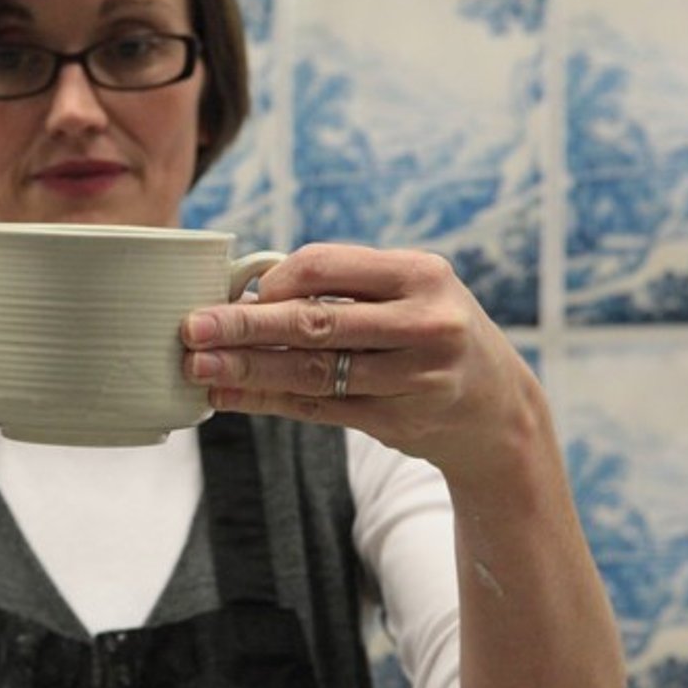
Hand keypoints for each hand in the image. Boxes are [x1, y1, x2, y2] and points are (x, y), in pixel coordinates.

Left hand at [180, 243, 541, 475]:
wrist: (496, 407)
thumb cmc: (430, 332)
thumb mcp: (410, 292)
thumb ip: (346, 287)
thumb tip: (248, 292)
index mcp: (421, 275)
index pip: (328, 266)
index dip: (275, 280)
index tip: (236, 293)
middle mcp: (423, 324)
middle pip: (315, 323)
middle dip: (245, 327)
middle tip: (191, 328)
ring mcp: (414, 378)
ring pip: (312, 373)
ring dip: (247, 370)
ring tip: (198, 367)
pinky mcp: (398, 421)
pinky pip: (318, 409)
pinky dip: (267, 401)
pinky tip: (228, 394)